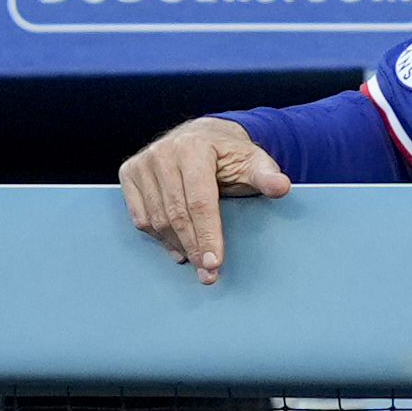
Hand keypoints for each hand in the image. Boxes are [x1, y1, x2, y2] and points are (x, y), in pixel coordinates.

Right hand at [118, 116, 290, 285]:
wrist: (200, 136)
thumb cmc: (230, 154)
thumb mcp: (254, 161)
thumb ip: (266, 176)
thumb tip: (282, 187)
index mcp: (193, 148)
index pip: (199, 202)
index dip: (207, 235)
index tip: (215, 263)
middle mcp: (163, 153)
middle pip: (176, 214)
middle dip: (194, 248)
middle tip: (208, 274)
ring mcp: (142, 163)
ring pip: (156, 219)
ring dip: (177, 246)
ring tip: (197, 263)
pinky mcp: (129, 173)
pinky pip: (140, 217)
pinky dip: (158, 238)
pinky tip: (177, 249)